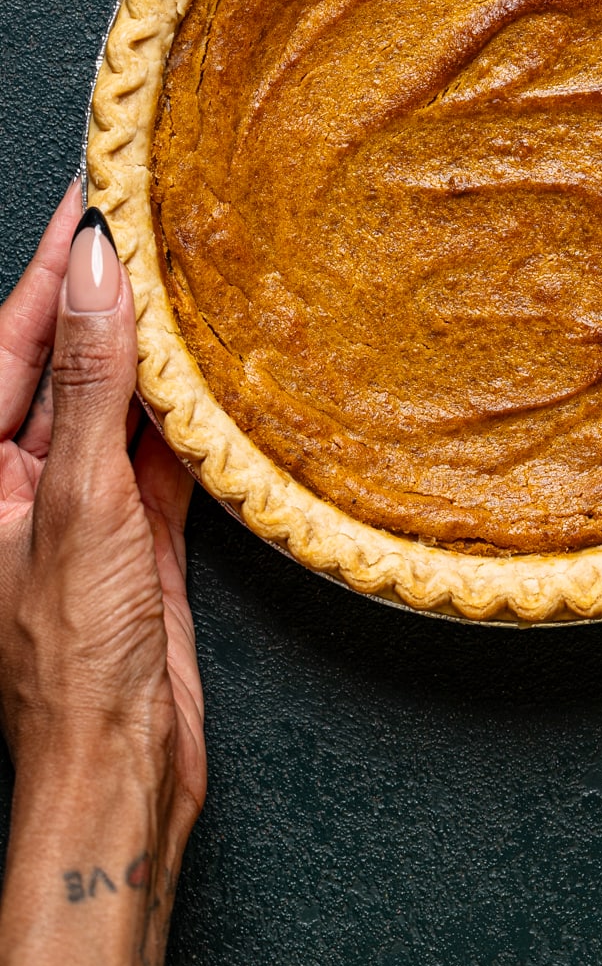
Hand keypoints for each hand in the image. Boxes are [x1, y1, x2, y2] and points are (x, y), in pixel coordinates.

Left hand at [0, 183, 204, 965]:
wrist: (119, 771)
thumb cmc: (71, 656)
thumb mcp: (79, 499)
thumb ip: (91, 381)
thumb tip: (95, 272)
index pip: (12, 338)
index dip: (53, 265)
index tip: (93, 194)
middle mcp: (18, 479)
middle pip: (63, 361)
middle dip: (104, 294)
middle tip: (153, 217)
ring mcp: (79, 506)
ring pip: (117, 402)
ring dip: (153, 349)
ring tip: (193, 275)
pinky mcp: (135, 535)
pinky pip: (160, 452)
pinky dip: (189, 414)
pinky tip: (217, 372)